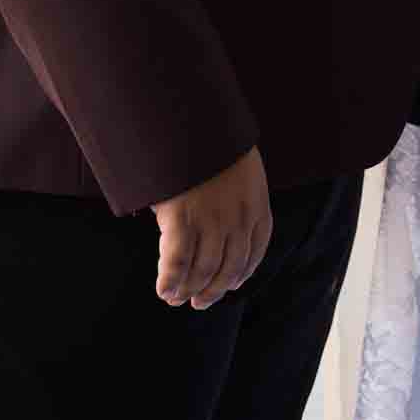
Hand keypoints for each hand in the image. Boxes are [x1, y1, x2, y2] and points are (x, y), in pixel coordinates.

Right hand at [152, 147, 271, 310]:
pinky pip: (177, 262)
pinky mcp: (182, 219)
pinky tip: (163, 289)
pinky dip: (169, 280)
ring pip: (202, 270)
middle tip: (198, 302)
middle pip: (229, 268)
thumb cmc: (209, 137)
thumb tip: (219, 210)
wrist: (192, 116)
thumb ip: (234, 191)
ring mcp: (211, 220)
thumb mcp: (237, 163)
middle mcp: (238, 218)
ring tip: (175, 298)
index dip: (242, 272)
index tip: (232, 284)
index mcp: (257, 203)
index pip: (256, 250)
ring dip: (188, 290)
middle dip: (213, 290)